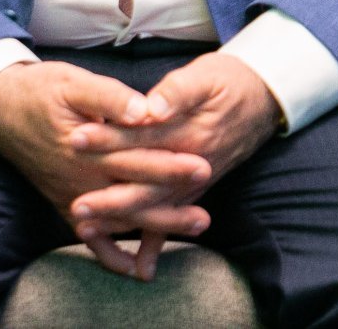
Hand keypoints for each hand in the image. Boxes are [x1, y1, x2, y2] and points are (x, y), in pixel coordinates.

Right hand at [0, 60, 212, 277]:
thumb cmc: (40, 90)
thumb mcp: (74, 83)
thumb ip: (110, 97)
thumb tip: (144, 111)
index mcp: (88, 147)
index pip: (136, 160)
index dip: (169, 165)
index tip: (202, 167)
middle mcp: (79, 178)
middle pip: (131, 197)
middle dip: (169, 208)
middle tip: (204, 217)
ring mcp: (70, 193)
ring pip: (117, 219)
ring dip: (152, 228)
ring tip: (188, 231)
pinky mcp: (63, 201)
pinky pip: (89, 232)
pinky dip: (109, 251)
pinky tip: (132, 265)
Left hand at [65, 52, 282, 277]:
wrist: (262, 100)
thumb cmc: (227, 82)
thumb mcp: (204, 75)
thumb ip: (177, 92)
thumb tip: (151, 108)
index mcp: (190, 132)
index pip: (142, 137)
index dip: (108, 138)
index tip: (75, 139)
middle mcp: (193, 164)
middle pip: (146, 184)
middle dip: (109, 198)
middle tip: (76, 206)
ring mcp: (194, 182)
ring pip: (155, 206)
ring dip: (122, 220)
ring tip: (86, 228)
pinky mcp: (194, 189)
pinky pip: (171, 217)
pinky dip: (153, 238)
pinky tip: (136, 261)